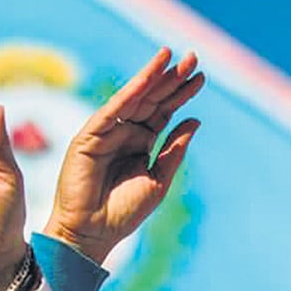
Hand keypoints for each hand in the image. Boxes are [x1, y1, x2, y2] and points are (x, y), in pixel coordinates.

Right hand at [43, 47, 204, 263]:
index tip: (200, 76)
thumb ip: (174, 149)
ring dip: (152, 77)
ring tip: (172, 57)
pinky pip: (113, 110)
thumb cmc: (124, 212)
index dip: (181, 94)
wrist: (94, 234)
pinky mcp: (89, 136)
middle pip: (152, 100)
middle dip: (171, 79)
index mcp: (142, 144)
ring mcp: (106, 133)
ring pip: (134, 99)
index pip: (164, 112)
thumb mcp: (159, 179)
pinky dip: (130, 92)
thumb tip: (195, 120)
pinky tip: (147, 78)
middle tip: (192, 58)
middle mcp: (125, 134)